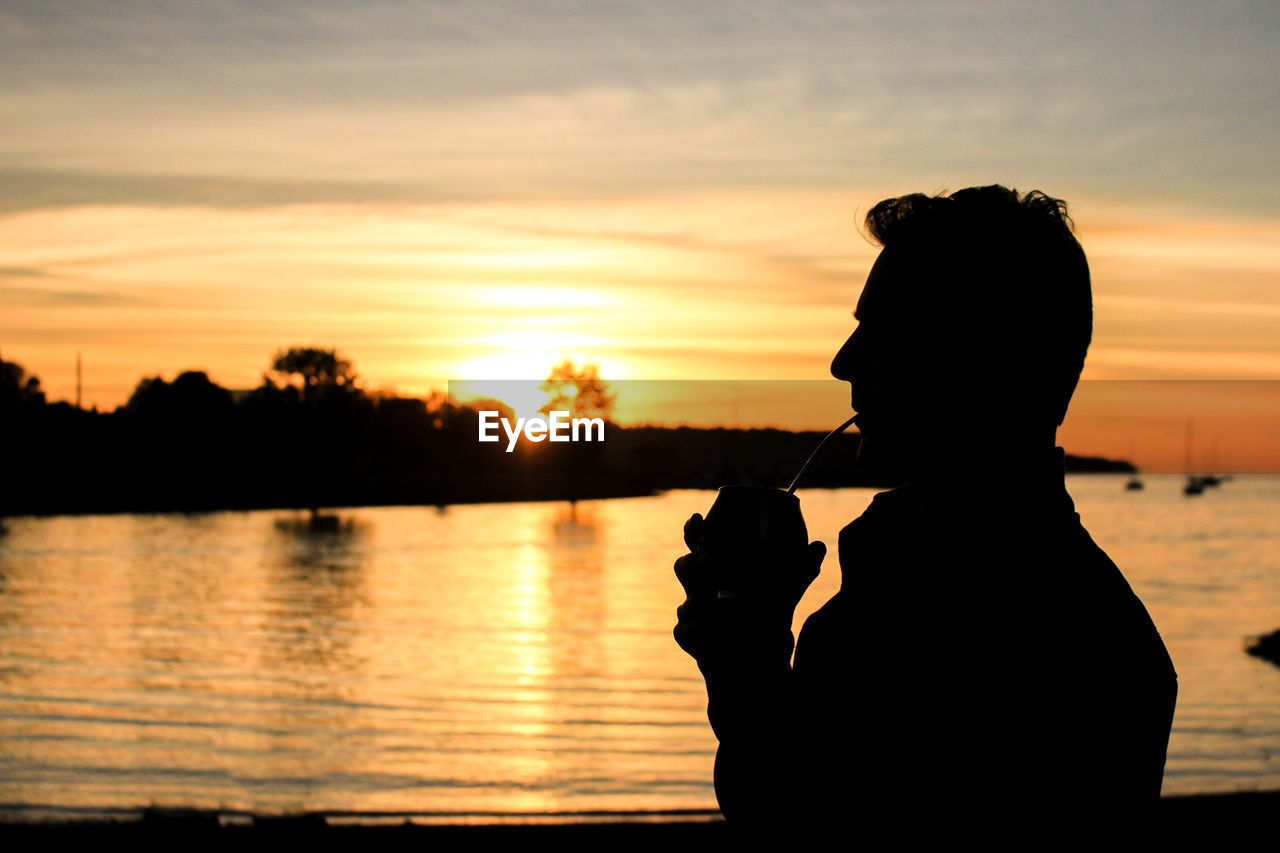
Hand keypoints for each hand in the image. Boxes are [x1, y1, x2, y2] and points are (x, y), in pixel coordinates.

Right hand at [673, 512, 824, 663]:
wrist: (764, 657)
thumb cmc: (771, 614)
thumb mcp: (788, 589)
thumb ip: (802, 568)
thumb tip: (819, 545)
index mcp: (718, 568)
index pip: (697, 543)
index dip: (693, 531)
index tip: (698, 519)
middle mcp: (701, 589)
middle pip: (684, 567)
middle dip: (694, 561)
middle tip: (712, 561)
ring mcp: (694, 615)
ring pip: (684, 604)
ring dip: (697, 603)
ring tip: (712, 602)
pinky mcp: (692, 640)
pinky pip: (683, 633)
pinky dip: (694, 631)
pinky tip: (705, 631)